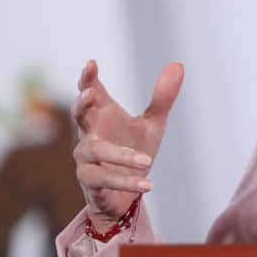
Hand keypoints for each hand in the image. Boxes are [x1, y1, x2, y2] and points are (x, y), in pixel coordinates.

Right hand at [71, 59, 183, 232]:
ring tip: (146, 161)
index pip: (90, 91)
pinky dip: (126, 181)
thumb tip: (177, 63)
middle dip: (82, 104)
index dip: (88, 78)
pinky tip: (148, 184)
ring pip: (95, 150)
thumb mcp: (153, 124)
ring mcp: (86, 158)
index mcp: (102, 115)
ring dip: (120, 155)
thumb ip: (163, 97)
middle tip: (91, 94)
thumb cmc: (134, 151)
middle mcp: (90, 134)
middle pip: (78, 115)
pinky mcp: (90, 182)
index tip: (91, 63)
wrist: (128, 193)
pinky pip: (104, 179)